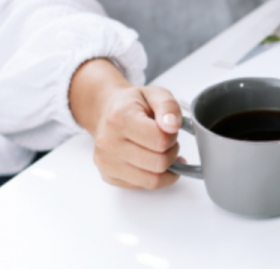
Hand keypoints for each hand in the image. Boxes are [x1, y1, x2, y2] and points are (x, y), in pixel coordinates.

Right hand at [69, 59, 184, 188]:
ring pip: (151, 180)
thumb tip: (173, 126)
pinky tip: (153, 161)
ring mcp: (106, 162)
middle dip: (171, 152)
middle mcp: (108, 142)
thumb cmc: (132, 103)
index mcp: (120, 118)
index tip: (169, 128)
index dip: (172, 135)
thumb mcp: (155, 94)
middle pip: (158, 163)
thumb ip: (168, 106)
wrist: (108, 111)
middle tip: (167, 140)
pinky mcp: (108, 176)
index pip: (160, 140)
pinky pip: (142, 186)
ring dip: (165, 167)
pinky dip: (154, 176)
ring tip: (162, 151)